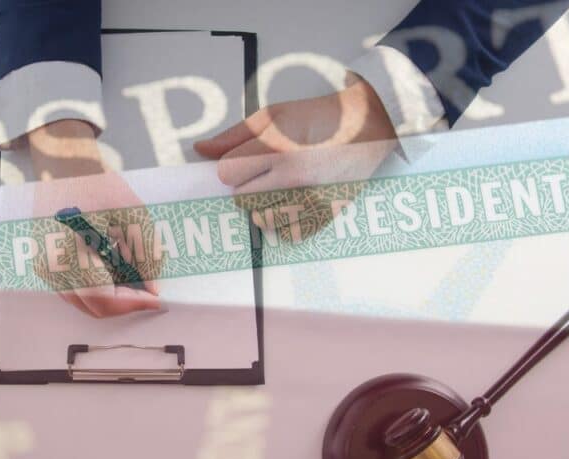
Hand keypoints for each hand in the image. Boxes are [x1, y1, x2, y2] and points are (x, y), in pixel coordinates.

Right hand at [26, 120, 163, 317]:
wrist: (67, 172)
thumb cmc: (97, 186)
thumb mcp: (133, 215)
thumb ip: (146, 255)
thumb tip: (153, 289)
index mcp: (69, 252)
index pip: (104, 299)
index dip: (134, 304)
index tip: (157, 300)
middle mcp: (52, 268)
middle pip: (95, 307)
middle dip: (127, 302)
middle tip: (150, 291)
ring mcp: (48, 271)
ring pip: (87, 303)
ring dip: (114, 297)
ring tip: (136, 279)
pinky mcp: (50, 269)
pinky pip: (78, 292)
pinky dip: (102, 288)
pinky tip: (117, 272)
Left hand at [194, 76, 398, 237]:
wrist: (368, 125)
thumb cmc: (317, 118)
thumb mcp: (272, 116)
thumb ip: (233, 136)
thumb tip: (200, 149)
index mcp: (276, 148)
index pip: (227, 173)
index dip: (234, 166)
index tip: (249, 159)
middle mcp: (293, 176)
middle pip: (241, 199)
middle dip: (248, 186)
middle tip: (268, 171)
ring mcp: (311, 198)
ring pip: (261, 219)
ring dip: (264, 206)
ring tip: (283, 186)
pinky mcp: (326, 214)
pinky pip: (288, 233)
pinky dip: (287, 222)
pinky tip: (297, 201)